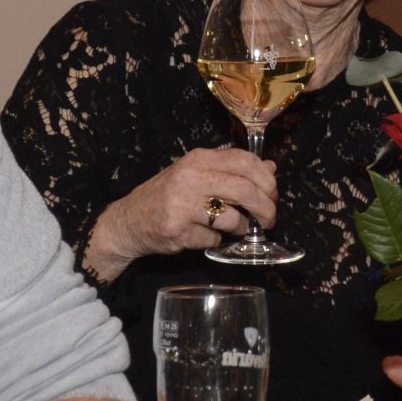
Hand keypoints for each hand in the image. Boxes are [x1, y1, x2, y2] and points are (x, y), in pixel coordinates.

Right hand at [87, 148, 277, 278]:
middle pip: (245, 190)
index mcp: (198, 159)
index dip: (266, 179)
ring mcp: (182, 205)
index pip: (245, 161)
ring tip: (236, 228)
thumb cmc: (168, 196)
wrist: (129, 221)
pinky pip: (213, 238)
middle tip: (270, 219)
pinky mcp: (178, 230)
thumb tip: (270, 168)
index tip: (273, 193)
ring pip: (232, 218)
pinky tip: (204, 235)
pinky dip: (215, 240)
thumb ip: (232, 170)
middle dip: (265, 208)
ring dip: (241, 227)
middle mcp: (190, 178)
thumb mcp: (198, 175)